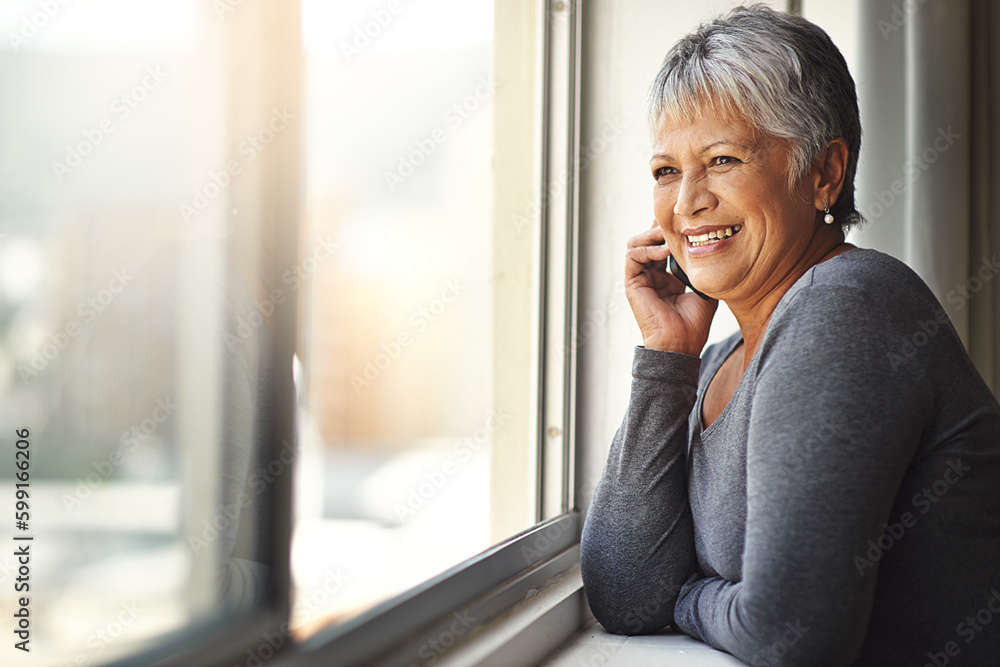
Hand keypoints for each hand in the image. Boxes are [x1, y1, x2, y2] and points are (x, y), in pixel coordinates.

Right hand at [625, 221, 718, 355]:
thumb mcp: (705, 291)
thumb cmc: (693, 325)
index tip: (688, 223)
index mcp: (667, 279)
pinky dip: (646, 249)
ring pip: (636, 244)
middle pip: (648, 240)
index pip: (664, 246)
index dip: (672, 232)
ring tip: (669, 235)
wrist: (680, 345)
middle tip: (676, 221)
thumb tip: (716, 254)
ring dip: (651, 236)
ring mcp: (640, 280)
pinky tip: (663, 251)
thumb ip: (704, 273)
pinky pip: (632, 256)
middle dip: (659, 228)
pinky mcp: (632, 284)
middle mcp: (651, 276)